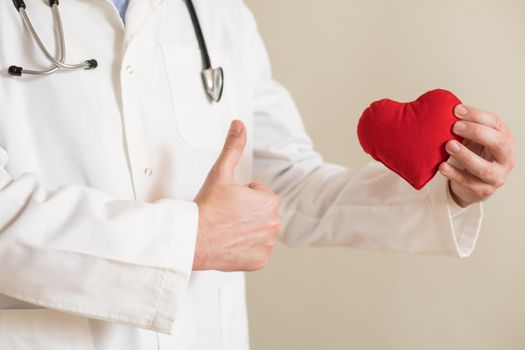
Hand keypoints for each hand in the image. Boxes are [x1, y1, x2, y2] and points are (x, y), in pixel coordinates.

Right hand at [192, 120, 279, 270]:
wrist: (193, 239)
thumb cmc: (207, 208)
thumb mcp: (220, 172)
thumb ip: (233, 147)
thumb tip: (239, 126)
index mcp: (269, 202)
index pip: (258, 193)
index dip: (241, 194)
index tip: (228, 201)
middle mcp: (273, 224)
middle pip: (260, 212)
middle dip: (246, 211)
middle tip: (226, 214)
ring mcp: (266, 245)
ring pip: (258, 230)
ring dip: (246, 228)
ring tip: (227, 228)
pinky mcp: (259, 261)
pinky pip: (256, 250)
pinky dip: (245, 247)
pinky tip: (231, 242)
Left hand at [439, 104, 515, 207]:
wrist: (472, 184)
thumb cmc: (473, 154)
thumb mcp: (474, 138)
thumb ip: (465, 125)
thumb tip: (443, 107)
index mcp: (505, 139)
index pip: (495, 123)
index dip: (476, 115)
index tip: (456, 110)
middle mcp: (506, 157)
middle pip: (498, 143)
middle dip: (476, 132)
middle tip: (455, 126)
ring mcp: (497, 176)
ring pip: (484, 168)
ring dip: (466, 155)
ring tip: (449, 146)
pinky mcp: (483, 190)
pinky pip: (468, 182)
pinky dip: (454, 174)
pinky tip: (442, 166)